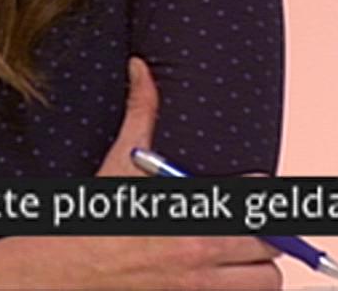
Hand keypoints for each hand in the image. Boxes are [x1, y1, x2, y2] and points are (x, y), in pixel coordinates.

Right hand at [0, 58, 280, 289]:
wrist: (64, 267)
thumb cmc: (94, 217)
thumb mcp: (120, 162)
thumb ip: (141, 112)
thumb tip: (140, 68)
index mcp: (192, 215)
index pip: (258, 204)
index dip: (264, 194)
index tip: (256, 188)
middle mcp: (202, 254)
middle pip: (273, 246)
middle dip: (270, 232)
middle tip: (250, 221)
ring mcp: (198, 286)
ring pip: (267, 282)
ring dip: (261, 267)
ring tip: (244, 252)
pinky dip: (238, 287)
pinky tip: (222, 272)